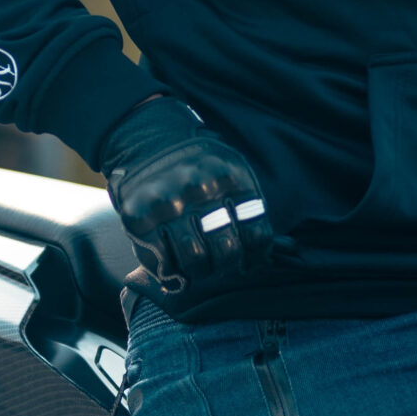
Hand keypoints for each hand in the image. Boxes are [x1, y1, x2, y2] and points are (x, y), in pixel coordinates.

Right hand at [101, 95, 274, 298]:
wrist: (150, 144)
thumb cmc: (197, 169)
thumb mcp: (230, 175)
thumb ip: (248, 209)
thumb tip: (277, 252)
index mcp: (230, 177)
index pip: (255, 234)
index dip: (255, 256)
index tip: (248, 262)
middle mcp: (199, 188)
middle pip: (226, 250)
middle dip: (226, 265)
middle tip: (220, 264)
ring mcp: (167, 203)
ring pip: (195, 259)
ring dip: (199, 271)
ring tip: (198, 266)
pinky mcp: (139, 217)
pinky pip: (162, 261)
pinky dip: (171, 271)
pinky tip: (174, 264)